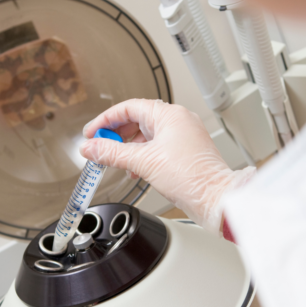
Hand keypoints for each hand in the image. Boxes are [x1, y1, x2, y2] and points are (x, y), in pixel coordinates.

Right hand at [80, 99, 254, 233]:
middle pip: (137, 120)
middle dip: (117, 135)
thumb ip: (112, 153)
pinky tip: (136, 170)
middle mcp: (179, 121)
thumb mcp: (143, 162)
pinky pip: (158, 147)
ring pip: (147, 136)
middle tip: (101, 148)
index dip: (106, 120)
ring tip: (118, 163)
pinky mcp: (186, 152)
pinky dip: (143, 156)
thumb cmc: (192, 177)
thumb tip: (91, 148)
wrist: (215, 198)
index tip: (92, 133)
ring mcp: (184, 136)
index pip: (129, 107)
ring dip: (129, 148)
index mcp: (170, 115)